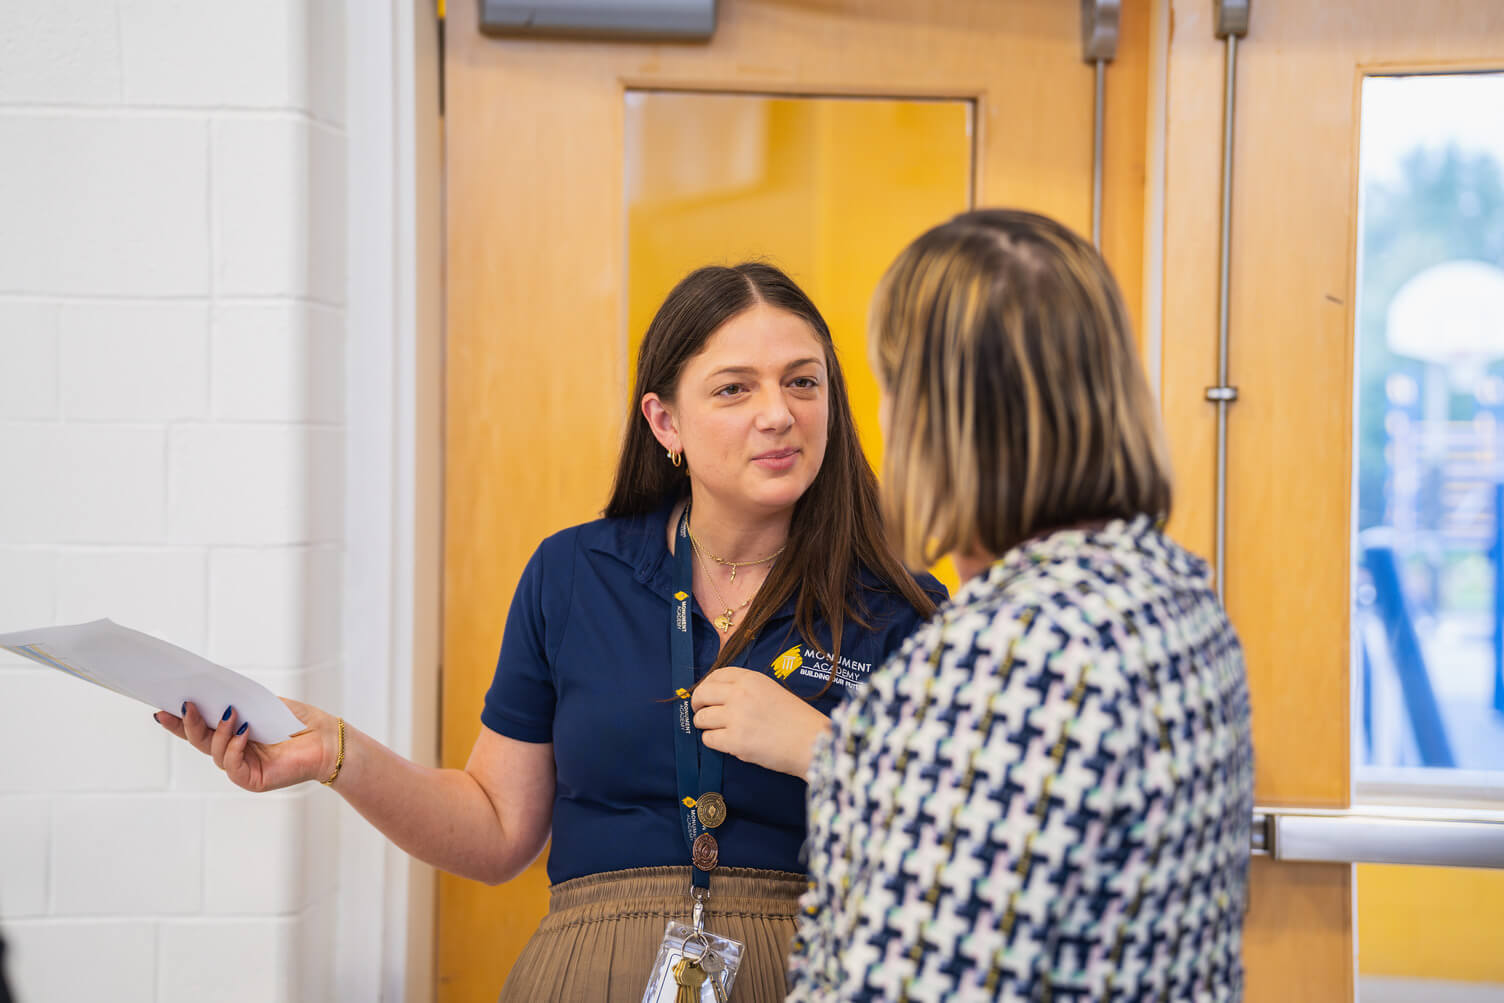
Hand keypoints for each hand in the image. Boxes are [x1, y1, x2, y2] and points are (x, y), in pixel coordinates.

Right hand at [153, 698, 338, 792]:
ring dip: (220, 730)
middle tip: (185, 705)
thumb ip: (236, 702)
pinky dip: (236, 746)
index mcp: (230, 734)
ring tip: (230, 712)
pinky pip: (234, 765)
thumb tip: (211, 691)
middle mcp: (232, 752)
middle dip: (189, 723)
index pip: (199, 728)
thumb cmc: (296, 721)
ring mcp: (241, 768)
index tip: (160, 708)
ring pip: (215, 752)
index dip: (178, 721)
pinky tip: (245, 731)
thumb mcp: (262, 704)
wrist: (325, 739)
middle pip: (200, 741)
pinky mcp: (252, 779)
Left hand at [690, 667, 829, 777]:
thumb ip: (746, 688)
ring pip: (701, 718)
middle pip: (701, 694)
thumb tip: (717, 695)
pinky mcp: (735, 742)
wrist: (812, 742)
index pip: (715, 675)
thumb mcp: (771, 690)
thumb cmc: (796, 719)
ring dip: (705, 725)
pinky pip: (708, 739)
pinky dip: (714, 742)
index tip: (707, 695)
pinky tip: (726, 742)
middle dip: (697, 704)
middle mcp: (740, 694)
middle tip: (701, 712)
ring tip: (717, 730)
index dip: (706, 686)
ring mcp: (736, 718)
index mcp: (750, 679)